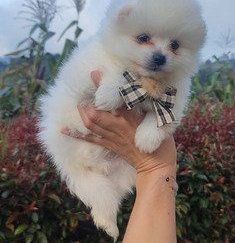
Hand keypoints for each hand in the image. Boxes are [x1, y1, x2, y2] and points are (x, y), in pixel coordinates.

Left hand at [61, 71, 176, 179]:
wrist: (156, 168)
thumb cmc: (162, 145)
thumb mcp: (160, 123)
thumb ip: (150, 108)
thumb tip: (142, 92)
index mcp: (132, 121)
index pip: (116, 100)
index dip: (104, 87)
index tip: (95, 74)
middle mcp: (119, 128)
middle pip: (96, 114)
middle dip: (87, 101)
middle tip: (84, 90)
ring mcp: (112, 138)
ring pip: (91, 125)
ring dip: (82, 113)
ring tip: (78, 102)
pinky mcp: (109, 146)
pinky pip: (90, 139)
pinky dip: (76, 134)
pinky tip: (64, 130)